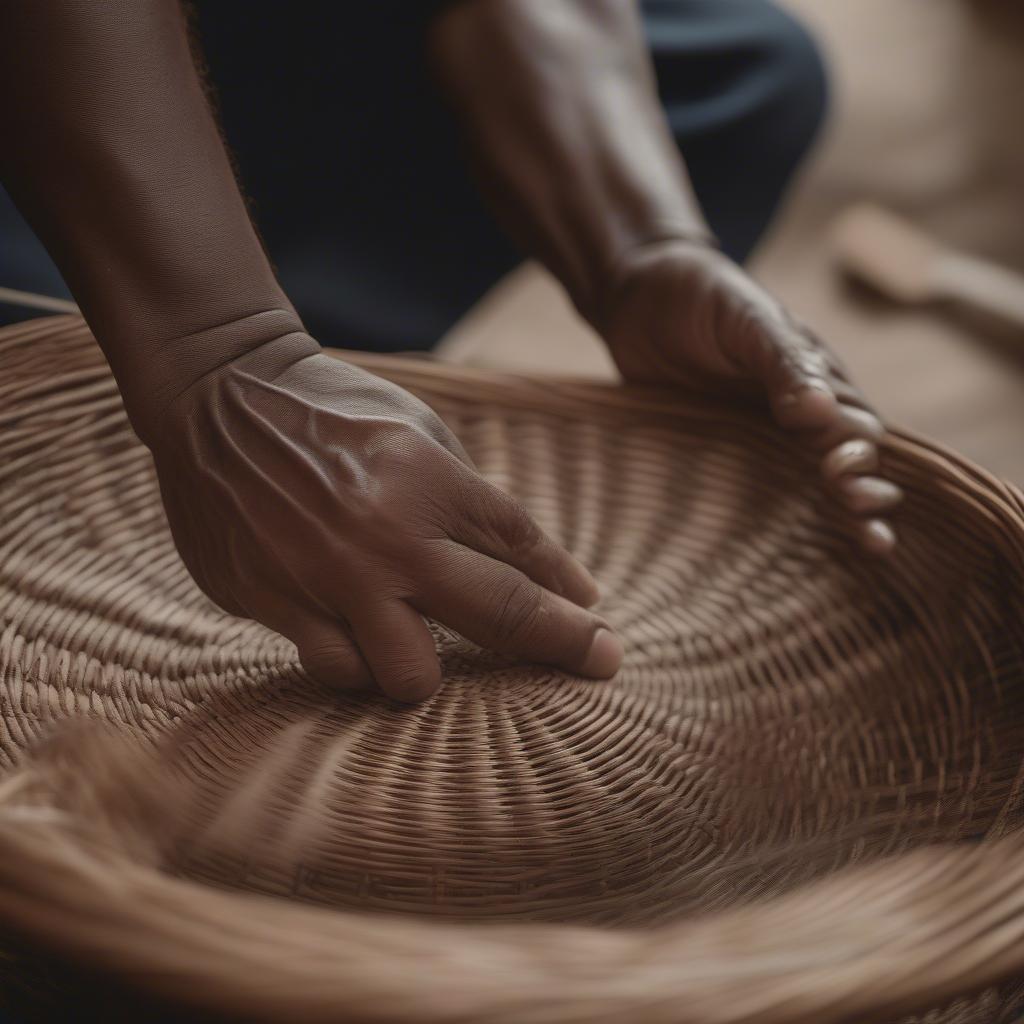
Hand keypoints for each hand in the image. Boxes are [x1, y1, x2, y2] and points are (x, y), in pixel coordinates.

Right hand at [148, 342, 621, 701]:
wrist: (217, 394)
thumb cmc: (334, 412)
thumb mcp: (419, 432)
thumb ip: (476, 504)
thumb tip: (549, 577)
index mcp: (426, 480)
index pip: (524, 553)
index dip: (572, 605)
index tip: (603, 638)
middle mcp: (384, 537)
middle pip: (498, 616)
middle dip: (560, 648)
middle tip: (594, 663)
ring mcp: (323, 575)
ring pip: (407, 677)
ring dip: (426, 673)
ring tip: (421, 649)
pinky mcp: (267, 600)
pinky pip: (332, 668)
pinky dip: (355, 664)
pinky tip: (356, 640)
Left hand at [598, 239, 901, 553]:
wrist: (635, 295)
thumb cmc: (703, 296)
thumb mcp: (747, 319)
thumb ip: (784, 362)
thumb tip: (822, 414)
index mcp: (816, 380)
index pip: (857, 427)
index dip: (860, 454)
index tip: (841, 471)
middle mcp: (796, 417)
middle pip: (848, 465)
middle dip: (865, 493)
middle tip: (861, 513)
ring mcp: (758, 441)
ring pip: (807, 488)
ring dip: (840, 517)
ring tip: (869, 546)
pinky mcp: (716, 457)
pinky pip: (749, 495)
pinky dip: (770, 524)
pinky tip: (782, 556)